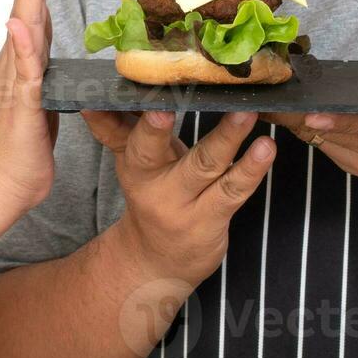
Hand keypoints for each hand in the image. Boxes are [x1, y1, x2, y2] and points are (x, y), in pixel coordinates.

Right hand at [81, 107, 273, 285]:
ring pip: (204, 164)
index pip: (124, 136)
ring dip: (226, 137)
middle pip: (153, 150)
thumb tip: (90, 97)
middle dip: (158, 128)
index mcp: (132, 164)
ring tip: (248, 113)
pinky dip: (252, 168)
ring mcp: (182, 204)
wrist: (159, 260)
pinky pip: (233, 190)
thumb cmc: (151, 194)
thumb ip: (114, 127)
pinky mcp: (212, 218)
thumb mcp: (131, 162)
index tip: (132, 100)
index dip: (124, 119)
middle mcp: (152, 183)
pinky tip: (266, 148)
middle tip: (164, 107)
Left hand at [264, 32, 357, 179]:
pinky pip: (325, 144)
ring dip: (300, 118)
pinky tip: (290, 103)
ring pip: (328, 140)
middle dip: (307, 112)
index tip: (315, 110)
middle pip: (346, 134)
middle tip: (272, 92)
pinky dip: (304, 124)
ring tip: (273, 93)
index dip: (347, 118)